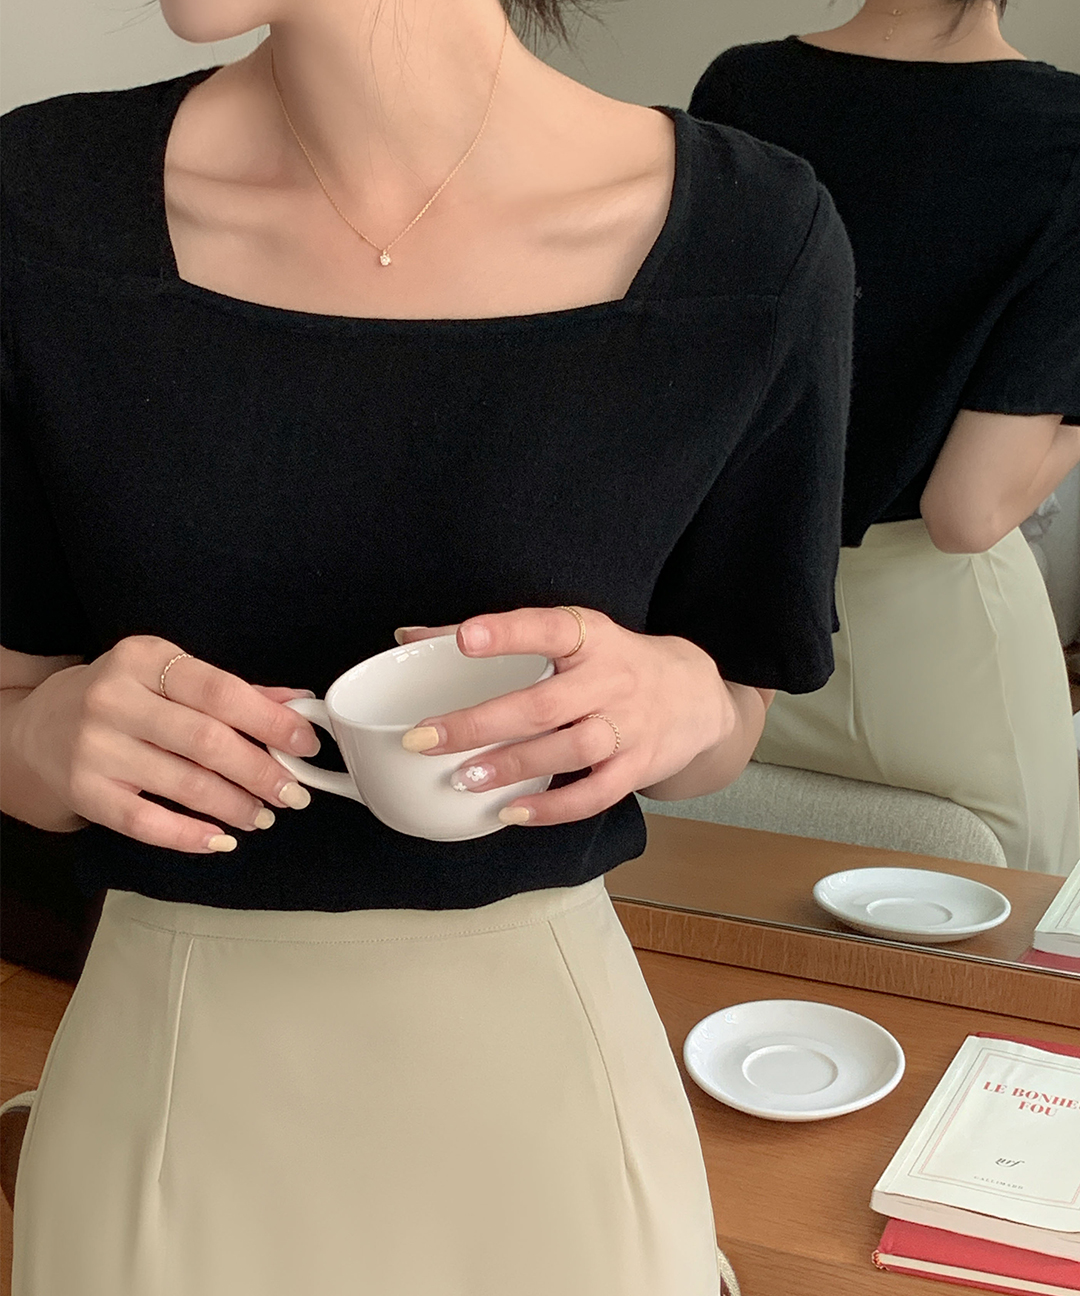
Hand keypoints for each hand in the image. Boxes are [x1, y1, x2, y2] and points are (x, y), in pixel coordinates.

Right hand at [7, 635, 320, 852]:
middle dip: (261, 771)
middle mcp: (114, 699)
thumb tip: (298, 704)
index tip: (306, 745)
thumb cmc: (122, 698)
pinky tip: (219, 838)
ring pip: (183, 784)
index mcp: (144, 659)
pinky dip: (191, 835)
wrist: (37, 726)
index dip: (271, 721)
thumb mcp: (169, 676)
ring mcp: (95, 747)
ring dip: (235, 805)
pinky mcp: (84, 792)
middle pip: (206, 741)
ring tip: (263, 815)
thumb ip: (234, 691)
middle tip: (293, 791)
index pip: (220, 691)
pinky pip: (147, 823)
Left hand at [395, 608, 733, 825]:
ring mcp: (628, 727)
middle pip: (544, 705)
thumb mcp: (569, 634)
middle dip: (480, 723)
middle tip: (425, 738)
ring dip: (512, 766)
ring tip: (462, 779)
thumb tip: (408, 639)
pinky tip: (511, 812)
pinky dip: (552, 809)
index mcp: (590, 636)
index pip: (548, 628)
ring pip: (568, 750)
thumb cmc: (612, 660)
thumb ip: (492, 636)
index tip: (465, 639)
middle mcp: (612, 679)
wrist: (694, 695)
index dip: (507, 634)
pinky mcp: (637, 767)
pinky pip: (594, 794)